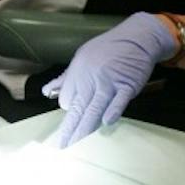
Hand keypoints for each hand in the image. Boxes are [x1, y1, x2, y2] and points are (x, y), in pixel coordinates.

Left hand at [42, 12, 173, 148]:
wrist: (137, 37)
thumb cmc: (108, 48)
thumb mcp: (82, 57)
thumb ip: (65, 78)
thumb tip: (47, 91)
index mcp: (78, 72)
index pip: (68, 100)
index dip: (69, 113)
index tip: (72, 122)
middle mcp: (91, 78)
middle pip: (78, 108)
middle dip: (69, 129)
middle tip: (62, 147)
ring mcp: (110, 82)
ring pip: (95, 108)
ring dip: (85, 128)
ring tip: (77, 144)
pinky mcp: (127, 85)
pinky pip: (119, 101)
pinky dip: (113, 110)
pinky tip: (106, 122)